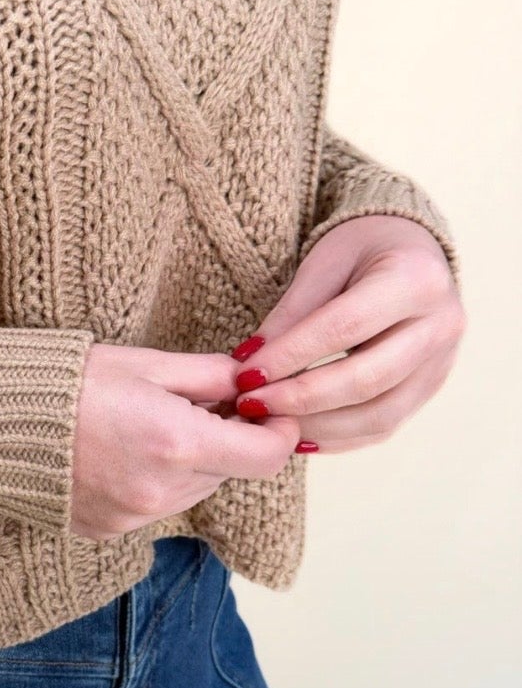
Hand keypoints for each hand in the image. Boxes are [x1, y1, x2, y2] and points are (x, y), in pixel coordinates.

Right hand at [69, 343, 300, 538]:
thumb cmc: (66, 381)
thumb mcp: (145, 364)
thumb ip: (211, 375)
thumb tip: (252, 383)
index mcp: (177, 442)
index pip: (266, 457)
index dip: (277, 433)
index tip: (267, 413)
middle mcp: (161, 490)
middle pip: (228, 473)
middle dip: (224, 441)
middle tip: (192, 405)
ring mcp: (134, 517)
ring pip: (192, 491)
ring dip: (188, 463)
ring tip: (145, 428)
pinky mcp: (109, 530)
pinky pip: (153, 508)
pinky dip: (152, 482)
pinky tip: (116, 454)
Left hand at [224, 215, 465, 453]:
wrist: (411, 251)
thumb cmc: (361, 250)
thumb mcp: (322, 263)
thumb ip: (291, 313)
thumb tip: (249, 365)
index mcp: (416, 280)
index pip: (344, 328)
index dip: (290, 356)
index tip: (245, 376)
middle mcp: (441, 325)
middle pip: (366, 379)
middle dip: (301, 399)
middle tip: (251, 406)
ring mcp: (443, 362)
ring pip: (380, 415)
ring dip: (318, 427)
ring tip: (270, 424)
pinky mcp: (432, 387)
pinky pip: (386, 425)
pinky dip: (340, 437)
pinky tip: (300, 436)